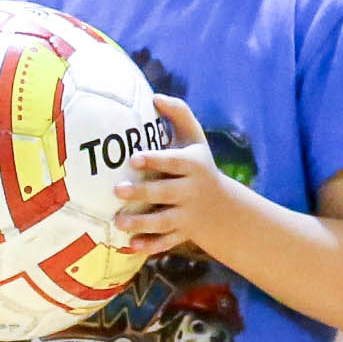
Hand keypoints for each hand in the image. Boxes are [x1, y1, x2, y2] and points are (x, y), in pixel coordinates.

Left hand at [114, 94, 257, 254]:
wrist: (225, 208)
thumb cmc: (198, 166)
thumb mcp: (196, 139)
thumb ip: (179, 115)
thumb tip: (154, 96)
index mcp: (193, 166)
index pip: (175, 162)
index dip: (155, 160)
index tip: (133, 158)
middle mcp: (192, 191)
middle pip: (167, 192)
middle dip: (143, 192)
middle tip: (118, 190)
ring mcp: (188, 215)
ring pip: (164, 221)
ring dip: (141, 223)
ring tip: (118, 221)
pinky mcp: (183, 234)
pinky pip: (166, 242)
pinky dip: (149, 246)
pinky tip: (130, 245)